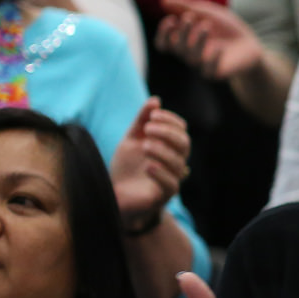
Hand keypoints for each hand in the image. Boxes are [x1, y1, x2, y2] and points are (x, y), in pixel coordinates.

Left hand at [110, 97, 188, 224]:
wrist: (114, 194)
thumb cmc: (126, 167)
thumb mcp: (131, 139)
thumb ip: (142, 121)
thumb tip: (156, 100)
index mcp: (170, 147)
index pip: (181, 130)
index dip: (170, 121)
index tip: (153, 115)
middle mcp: (175, 162)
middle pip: (184, 144)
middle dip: (167, 133)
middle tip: (147, 129)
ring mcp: (172, 179)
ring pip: (178, 163)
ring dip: (162, 151)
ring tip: (144, 146)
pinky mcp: (164, 196)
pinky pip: (171, 184)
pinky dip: (161, 173)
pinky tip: (147, 165)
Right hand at [156, 0, 266, 81]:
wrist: (249, 43)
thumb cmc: (225, 28)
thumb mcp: (206, 11)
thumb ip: (186, 6)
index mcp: (183, 41)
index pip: (163, 44)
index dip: (163, 33)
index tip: (172, 19)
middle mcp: (189, 54)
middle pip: (176, 48)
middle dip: (181, 32)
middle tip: (190, 18)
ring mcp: (202, 64)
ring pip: (190, 58)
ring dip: (196, 39)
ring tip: (207, 25)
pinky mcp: (215, 72)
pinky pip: (207, 70)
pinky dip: (212, 58)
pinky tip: (219, 48)